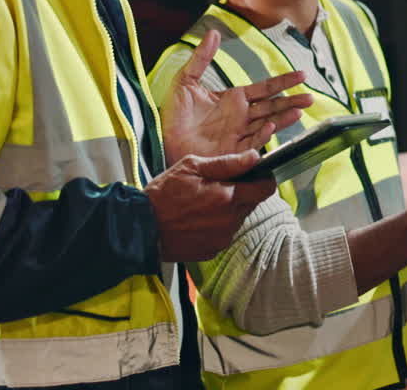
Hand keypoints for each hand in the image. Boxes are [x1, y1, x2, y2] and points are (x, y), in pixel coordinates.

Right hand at [146, 150, 277, 261]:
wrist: (141, 228)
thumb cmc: (164, 194)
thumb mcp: (192, 167)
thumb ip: (227, 163)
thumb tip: (255, 157)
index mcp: (228, 197)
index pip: (265, 189)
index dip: (263, 179)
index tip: (256, 175)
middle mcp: (230, 220)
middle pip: (253, 203)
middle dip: (243, 193)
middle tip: (221, 187)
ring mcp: (223, 237)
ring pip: (239, 219)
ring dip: (230, 210)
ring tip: (204, 204)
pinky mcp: (214, 250)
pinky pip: (225, 233)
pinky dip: (219, 225)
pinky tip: (199, 219)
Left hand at [161, 29, 313, 164]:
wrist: (162, 140)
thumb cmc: (174, 114)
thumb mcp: (185, 80)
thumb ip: (201, 58)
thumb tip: (213, 32)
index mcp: (234, 99)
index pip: (265, 88)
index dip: (284, 82)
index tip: (302, 75)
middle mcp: (241, 116)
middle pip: (272, 107)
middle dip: (292, 102)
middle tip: (311, 98)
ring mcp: (239, 134)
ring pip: (267, 124)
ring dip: (283, 118)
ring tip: (300, 112)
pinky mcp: (232, 150)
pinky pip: (251, 142)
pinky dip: (262, 135)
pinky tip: (271, 127)